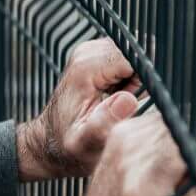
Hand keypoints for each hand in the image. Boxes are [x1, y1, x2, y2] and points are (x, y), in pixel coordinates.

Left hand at [19, 38, 143, 180]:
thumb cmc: (69, 145)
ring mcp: (93, 49)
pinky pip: (131, 58)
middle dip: (142, 78)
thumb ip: (104, 124)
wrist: (51, 139)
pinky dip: (132, 76)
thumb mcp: (85, 143)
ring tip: (118, 100)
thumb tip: (128, 100)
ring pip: (137, 54)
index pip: (136, 56)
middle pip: (138, 52)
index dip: (144, 79)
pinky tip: (117, 93)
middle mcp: (88, 52)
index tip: (129, 100)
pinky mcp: (98, 53)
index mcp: (86, 67)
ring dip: (137, 77)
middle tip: (123, 103)